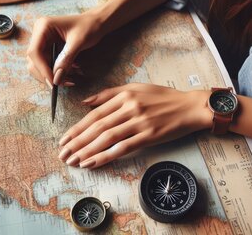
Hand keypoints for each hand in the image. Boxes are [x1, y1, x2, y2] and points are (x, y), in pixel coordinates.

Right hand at [26, 10, 103, 86]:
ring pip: (42, 65)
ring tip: (72, 78)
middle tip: (64, 83)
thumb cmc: (89, 26)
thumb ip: (66, 60)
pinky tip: (73, 71)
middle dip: (48, 74)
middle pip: (34, 61)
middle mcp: (40, 34)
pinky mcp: (50, 48)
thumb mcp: (79, 42)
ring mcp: (44, 41)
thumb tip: (56, 79)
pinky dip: (60, 71)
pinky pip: (50, 64)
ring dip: (55, 74)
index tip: (53, 82)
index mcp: (43, 26)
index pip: (34, 52)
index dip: (42, 69)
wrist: (97, 22)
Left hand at [58, 84, 212, 167]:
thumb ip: (110, 94)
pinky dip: (106, 156)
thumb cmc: (162, 97)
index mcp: (125, 95)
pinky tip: (94, 163)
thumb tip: (86, 102)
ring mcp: (140, 122)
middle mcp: (130, 108)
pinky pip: (123, 148)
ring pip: (107, 138)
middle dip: (77, 142)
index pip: (95, 114)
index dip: (77, 128)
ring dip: (88, 151)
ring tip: (74, 161)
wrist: (189, 107)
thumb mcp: (136, 87)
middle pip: (98, 127)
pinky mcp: (149, 136)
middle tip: (63, 154)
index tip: (64, 139)